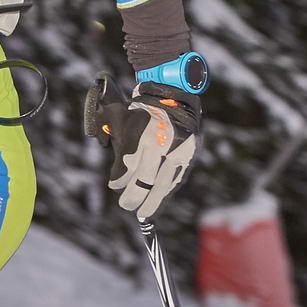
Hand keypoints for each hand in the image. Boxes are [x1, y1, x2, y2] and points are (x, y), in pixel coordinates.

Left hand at [85, 77, 200, 217]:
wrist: (172, 95)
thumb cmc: (140, 110)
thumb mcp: (122, 124)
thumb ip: (120, 152)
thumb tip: (117, 182)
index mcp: (146, 136)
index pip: (133, 167)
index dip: (123, 180)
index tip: (114, 187)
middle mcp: (165, 145)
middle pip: (150, 179)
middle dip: (138, 196)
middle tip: (127, 207)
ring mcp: (181, 150)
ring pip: (167, 181)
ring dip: (156, 199)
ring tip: (146, 212)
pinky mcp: (191, 154)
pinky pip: (178, 177)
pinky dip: (168, 190)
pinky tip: (160, 199)